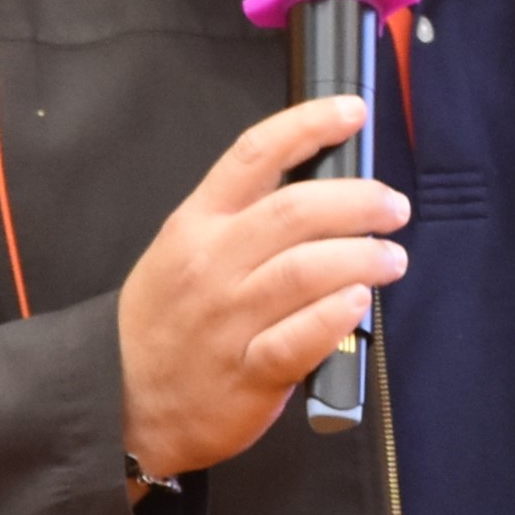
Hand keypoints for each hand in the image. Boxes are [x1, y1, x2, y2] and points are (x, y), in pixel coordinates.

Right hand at [116, 94, 407, 482]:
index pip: (254, 155)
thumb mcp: (181, 252)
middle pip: (296, 211)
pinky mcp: (249, 372)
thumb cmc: (165, 324)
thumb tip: (320, 191)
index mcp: (196, 224)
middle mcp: (212, 264)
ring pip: (307, 270)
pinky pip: (301, 336)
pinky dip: (336, 314)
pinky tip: (358, 302)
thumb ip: (239, 220)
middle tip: (393, 207)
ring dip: (363, 257)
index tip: (352, 112)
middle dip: (360, 201)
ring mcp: (229, 319)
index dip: (308, 125)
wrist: (121, 401)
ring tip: (391, 258)